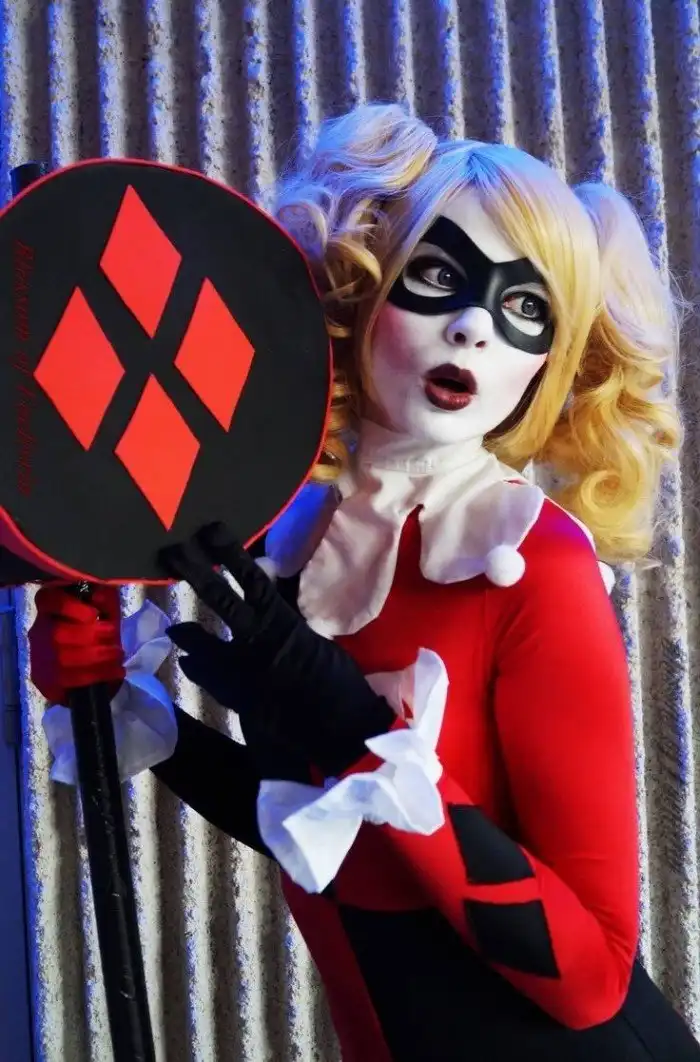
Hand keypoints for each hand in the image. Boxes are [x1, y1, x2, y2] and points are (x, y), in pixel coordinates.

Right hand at [28, 585, 124, 704]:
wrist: (98, 660)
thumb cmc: (101, 624)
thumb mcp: (106, 605)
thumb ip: (103, 598)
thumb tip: (97, 597)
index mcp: (50, 606)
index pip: (47, 600)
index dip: (68, 607)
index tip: (93, 614)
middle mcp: (39, 630)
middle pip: (56, 633)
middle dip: (90, 636)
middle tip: (112, 636)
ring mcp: (39, 656)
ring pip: (62, 658)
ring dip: (96, 657)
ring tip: (117, 654)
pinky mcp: (44, 680)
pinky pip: (67, 681)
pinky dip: (96, 675)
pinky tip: (115, 671)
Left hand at [159, 523, 394, 775]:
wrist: (337, 726)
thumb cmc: (336, 680)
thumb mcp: (314, 639)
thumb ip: (288, 619)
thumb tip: (269, 597)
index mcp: (282, 621)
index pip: (251, 577)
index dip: (229, 552)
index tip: (211, 530)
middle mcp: (257, 639)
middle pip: (220, 599)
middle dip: (195, 574)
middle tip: (172, 553)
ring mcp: (243, 668)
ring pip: (206, 642)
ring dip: (188, 633)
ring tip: (175, 627)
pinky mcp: (238, 695)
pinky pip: (210, 677)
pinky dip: (200, 668)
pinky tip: (191, 663)